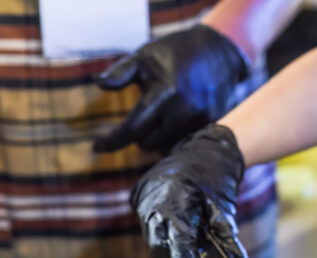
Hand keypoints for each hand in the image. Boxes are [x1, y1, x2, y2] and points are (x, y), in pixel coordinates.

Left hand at [94, 25, 247, 153]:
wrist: (220, 52)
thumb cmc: (176, 52)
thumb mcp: (145, 56)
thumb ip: (121, 72)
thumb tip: (97, 83)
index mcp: (164, 93)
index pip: (132, 128)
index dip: (112, 141)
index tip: (96, 147)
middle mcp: (183, 111)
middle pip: (148, 144)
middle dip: (139, 136)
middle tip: (142, 119)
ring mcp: (200, 122)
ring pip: (167, 148)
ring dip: (158, 140)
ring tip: (161, 119)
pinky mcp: (212, 128)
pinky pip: (185, 146)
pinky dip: (176, 140)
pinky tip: (176, 124)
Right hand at [131, 124, 246, 257]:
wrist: (199, 148)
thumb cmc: (215, 178)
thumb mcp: (225, 208)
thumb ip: (229, 239)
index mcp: (177, 210)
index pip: (182, 254)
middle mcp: (154, 208)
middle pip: (165, 252)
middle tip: (203, 254)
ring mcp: (142, 204)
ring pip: (156, 242)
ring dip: (174, 246)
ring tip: (193, 231)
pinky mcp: (137, 200)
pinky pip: (150, 228)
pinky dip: (165, 233)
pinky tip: (180, 220)